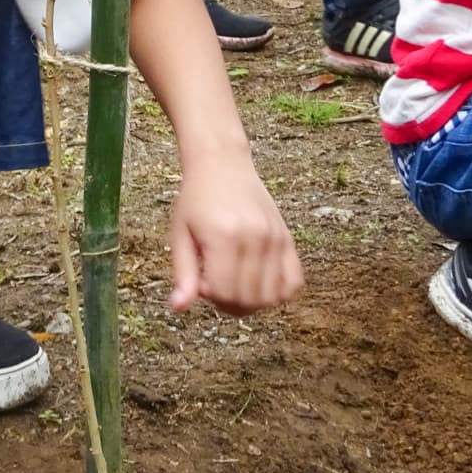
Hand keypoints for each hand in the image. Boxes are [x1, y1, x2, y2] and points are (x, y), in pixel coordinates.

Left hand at [167, 153, 303, 315]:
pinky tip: (257, 281)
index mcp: (224, 238)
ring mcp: (275, 239)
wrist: (222, 164)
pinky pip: (294, 282)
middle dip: (228, 302)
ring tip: (234, 281)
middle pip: (249, 299)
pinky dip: (278, 293)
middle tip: (215, 282)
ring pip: (272, 297)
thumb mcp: (179, 234)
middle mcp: (255, 239)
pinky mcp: (287, 238)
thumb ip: (183, 273)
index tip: (200, 280)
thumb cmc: (196, 199)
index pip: (224, 293)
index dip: (210, 296)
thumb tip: (177, 308)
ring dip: (252, 301)